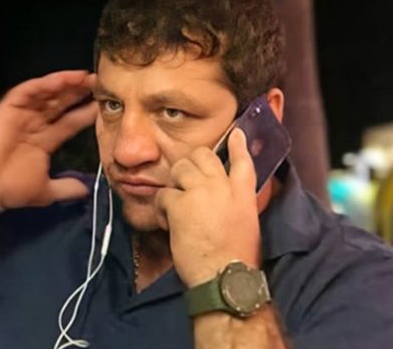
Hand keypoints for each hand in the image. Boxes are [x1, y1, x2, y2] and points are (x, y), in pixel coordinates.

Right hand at [0, 70, 96, 208]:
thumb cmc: (10, 188)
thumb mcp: (46, 190)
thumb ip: (66, 188)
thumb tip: (86, 190)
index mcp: (45, 139)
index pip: (71, 121)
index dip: (87, 112)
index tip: (106, 104)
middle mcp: (36, 123)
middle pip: (62, 103)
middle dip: (80, 92)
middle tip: (100, 82)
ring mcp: (23, 114)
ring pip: (48, 93)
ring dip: (66, 84)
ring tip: (85, 77)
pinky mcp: (9, 107)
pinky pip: (29, 91)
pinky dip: (45, 84)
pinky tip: (62, 80)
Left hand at [156, 128, 260, 286]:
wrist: (225, 276)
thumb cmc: (236, 259)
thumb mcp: (246, 224)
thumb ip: (236, 204)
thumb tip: (224, 198)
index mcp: (243, 194)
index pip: (243, 160)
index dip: (238, 144)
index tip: (235, 132)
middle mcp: (223, 187)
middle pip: (203, 156)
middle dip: (190, 162)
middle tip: (184, 181)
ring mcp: (201, 192)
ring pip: (180, 168)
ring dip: (174, 183)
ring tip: (175, 205)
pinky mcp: (180, 203)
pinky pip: (163, 194)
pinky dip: (161, 207)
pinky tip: (168, 223)